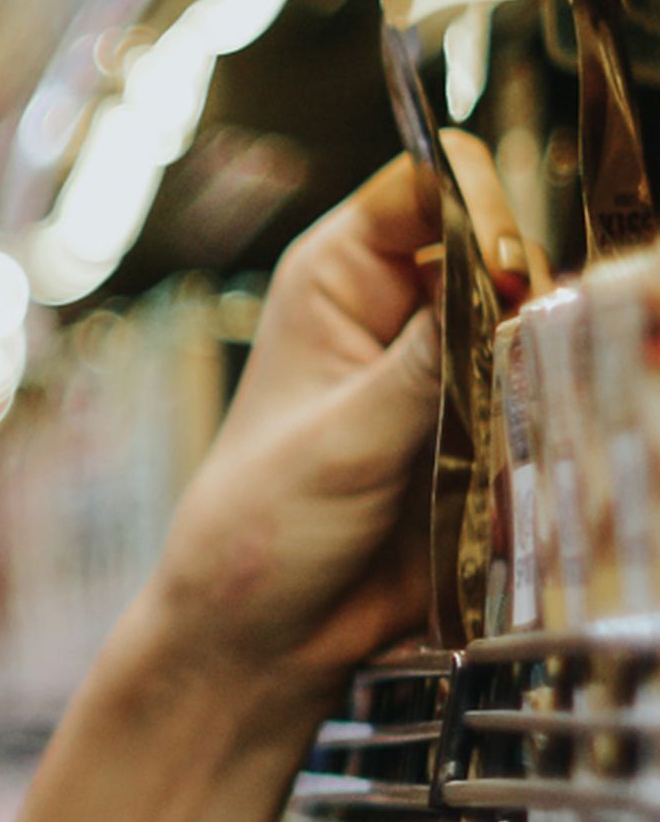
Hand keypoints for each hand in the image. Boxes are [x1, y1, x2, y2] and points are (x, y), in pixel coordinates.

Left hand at [134, 136, 534, 719]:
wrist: (266, 637)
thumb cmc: (261, 531)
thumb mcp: (341, 440)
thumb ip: (429, 362)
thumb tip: (508, 285)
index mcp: (339, 277)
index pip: (432, 183)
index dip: (479, 209)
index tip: (501, 271)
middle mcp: (400, 307)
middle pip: (508, 247)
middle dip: (530, 295)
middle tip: (518, 360)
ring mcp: (450, 365)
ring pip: (543, 322)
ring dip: (551, 361)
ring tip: (519, 419)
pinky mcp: (488, 427)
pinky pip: (553, 394)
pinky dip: (559, 415)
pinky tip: (538, 454)